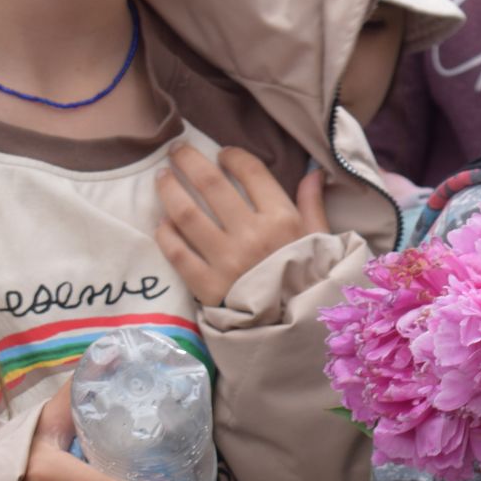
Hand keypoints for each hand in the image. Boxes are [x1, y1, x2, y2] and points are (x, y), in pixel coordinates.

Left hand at [156, 145, 329, 307]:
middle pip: (211, 184)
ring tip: (161, 178)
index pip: (252, 173)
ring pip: (186, 213)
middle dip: (189, 161)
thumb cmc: (310, 279)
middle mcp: (252, 234)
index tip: (223, 153)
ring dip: (169, 190)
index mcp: (283, 219)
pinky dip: (166, 233)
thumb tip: (313, 171)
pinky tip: (162, 222)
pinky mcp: (206, 284)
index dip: (233, 156)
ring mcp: (226, 259)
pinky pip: (177, 251)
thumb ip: (312, 203)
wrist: (297, 328)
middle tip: (176, 151)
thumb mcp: (320, 239)